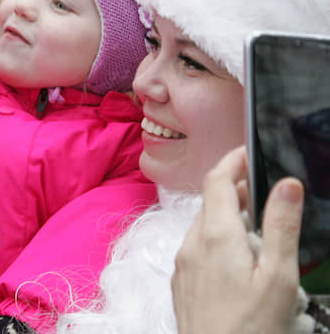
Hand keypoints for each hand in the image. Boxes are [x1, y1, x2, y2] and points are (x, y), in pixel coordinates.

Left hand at [172, 146, 303, 333]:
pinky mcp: (182, 282)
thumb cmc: (251, 327)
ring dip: (228, 218)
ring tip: (260, 230)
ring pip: (204, 226)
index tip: (251, 151)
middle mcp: (192, 243)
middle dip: (237, 191)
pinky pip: (198, 248)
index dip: (233, 160)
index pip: (217, 180)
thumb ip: (280, 227)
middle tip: (267, 195)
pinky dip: (218, 240)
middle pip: (211, 202)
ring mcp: (183, 264)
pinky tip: (240, 261)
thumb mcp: (278, 277)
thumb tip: (286, 183)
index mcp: (216, 235)